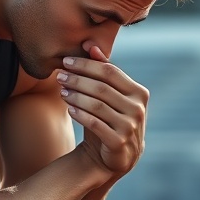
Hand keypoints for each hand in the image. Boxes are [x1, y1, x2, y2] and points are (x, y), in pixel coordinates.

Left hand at [57, 44, 147, 174]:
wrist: (116, 154)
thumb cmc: (111, 118)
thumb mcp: (110, 95)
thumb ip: (104, 71)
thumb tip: (90, 45)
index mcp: (139, 92)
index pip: (110, 71)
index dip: (86, 65)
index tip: (66, 61)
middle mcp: (138, 109)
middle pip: (102, 88)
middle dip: (77, 80)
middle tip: (60, 76)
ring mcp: (130, 126)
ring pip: (97, 105)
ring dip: (76, 96)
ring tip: (61, 91)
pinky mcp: (118, 142)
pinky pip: (95, 124)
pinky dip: (79, 114)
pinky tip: (69, 108)